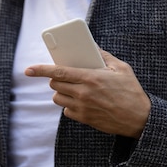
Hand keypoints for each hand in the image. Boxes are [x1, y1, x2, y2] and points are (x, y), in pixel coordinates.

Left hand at [25, 50, 150, 138]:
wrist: (139, 119)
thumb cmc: (131, 91)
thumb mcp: (122, 69)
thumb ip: (104, 56)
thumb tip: (92, 47)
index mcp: (90, 78)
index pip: (58, 71)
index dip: (40, 70)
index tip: (28, 69)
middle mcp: (83, 93)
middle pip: (55, 84)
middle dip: (56, 79)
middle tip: (65, 76)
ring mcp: (82, 107)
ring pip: (57, 98)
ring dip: (61, 92)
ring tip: (73, 89)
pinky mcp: (84, 118)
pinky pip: (66, 110)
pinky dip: (69, 105)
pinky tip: (81, 102)